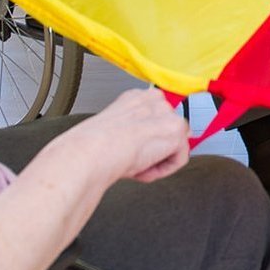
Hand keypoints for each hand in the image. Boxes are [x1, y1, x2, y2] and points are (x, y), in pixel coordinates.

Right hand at [65, 88, 189, 183]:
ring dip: (156, 162)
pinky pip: (179, 160)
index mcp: (136, 98)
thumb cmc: (92, 147)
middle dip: (154, 150)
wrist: (90, 153)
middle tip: (133, 159)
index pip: (155, 118)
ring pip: (174, 147)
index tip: (136, 151)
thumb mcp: (114, 132)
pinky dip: (161, 171)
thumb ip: (135, 131)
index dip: (147, 140)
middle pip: (168, 132)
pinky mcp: (175, 130)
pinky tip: (141, 169)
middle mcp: (153, 101)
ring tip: (134, 164)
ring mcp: (166, 113)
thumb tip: (149, 145)